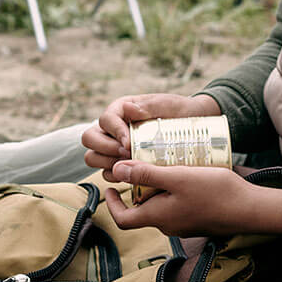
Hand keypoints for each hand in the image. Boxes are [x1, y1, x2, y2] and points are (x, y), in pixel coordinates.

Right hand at [82, 93, 221, 179]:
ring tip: (129, 165)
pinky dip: (115, 176)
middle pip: (89, 138)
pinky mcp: (120, 163)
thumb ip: (148, 106)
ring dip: (106, 163)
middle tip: (128, 155)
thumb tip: (127, 108)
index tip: (129, 144)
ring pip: (92, 157)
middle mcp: (112, 128)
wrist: (192, 126)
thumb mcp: (167, 104)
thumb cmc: (179, 112)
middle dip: (105, 149)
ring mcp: (113, 146)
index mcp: (120, 109)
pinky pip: (106, 173)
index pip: (105, 119)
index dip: (114, 132)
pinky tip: (133, 175)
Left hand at [103, 161, 281, 237]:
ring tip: (164, 163)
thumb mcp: (177, 177)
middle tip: (141, 163)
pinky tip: (185, 173)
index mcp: (158, 216)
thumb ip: (146, 174)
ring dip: (157, 187)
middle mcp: (168, 224)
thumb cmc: (214, 192)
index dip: (112, 205)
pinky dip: (173, 190)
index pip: (124, 219)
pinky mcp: (197, 219)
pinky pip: (176, 205)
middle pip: (142, 209)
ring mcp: (183, 223)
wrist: (249, 209)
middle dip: (138, 187)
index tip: (111, 187)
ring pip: (161, 205)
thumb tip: (116, 171)